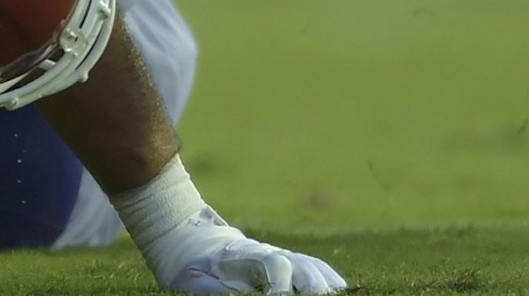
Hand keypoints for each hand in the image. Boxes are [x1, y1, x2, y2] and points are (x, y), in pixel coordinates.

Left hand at [141, 207, 345, 293]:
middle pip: (298, 263)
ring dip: (325, 281)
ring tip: (340, 294)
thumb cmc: (188, 265)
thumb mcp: (191, 279)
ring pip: (308, 264)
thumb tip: (241, 293)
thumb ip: (212, 289)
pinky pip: (310, 266)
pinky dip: (327, 276)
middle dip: (312, 283)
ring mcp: (276, 255)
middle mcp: (264, 252)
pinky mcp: (282, 262)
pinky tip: (341, 288)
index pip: (272, 263)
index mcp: (242, 255)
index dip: (282, 284)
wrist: (188, 238)